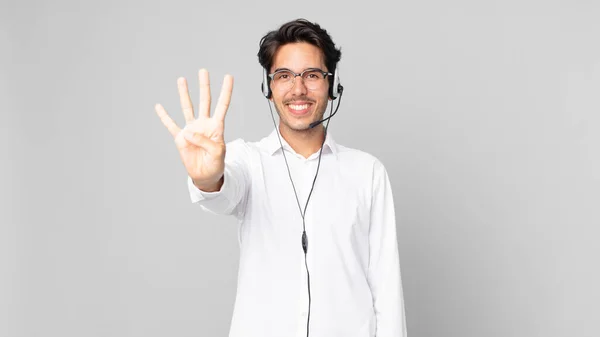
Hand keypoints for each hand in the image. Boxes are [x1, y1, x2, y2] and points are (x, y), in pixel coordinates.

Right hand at [156, 69, 233, 190]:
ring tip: (182, 79)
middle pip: (204, 101)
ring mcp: (192, 130)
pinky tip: (159, 106)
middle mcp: (203, 124)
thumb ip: (205, 141)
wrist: (205, 175)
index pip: (222, 106)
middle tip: (203, 71)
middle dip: (204, 86)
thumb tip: (188, 131)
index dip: (226, 92)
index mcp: (216, 127)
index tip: (229, 77)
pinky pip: (171, 125)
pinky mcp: (181, 138)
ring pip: (187, 107)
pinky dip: (164, 116)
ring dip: (184, 94)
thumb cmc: (215, 163)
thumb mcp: (217, 153)